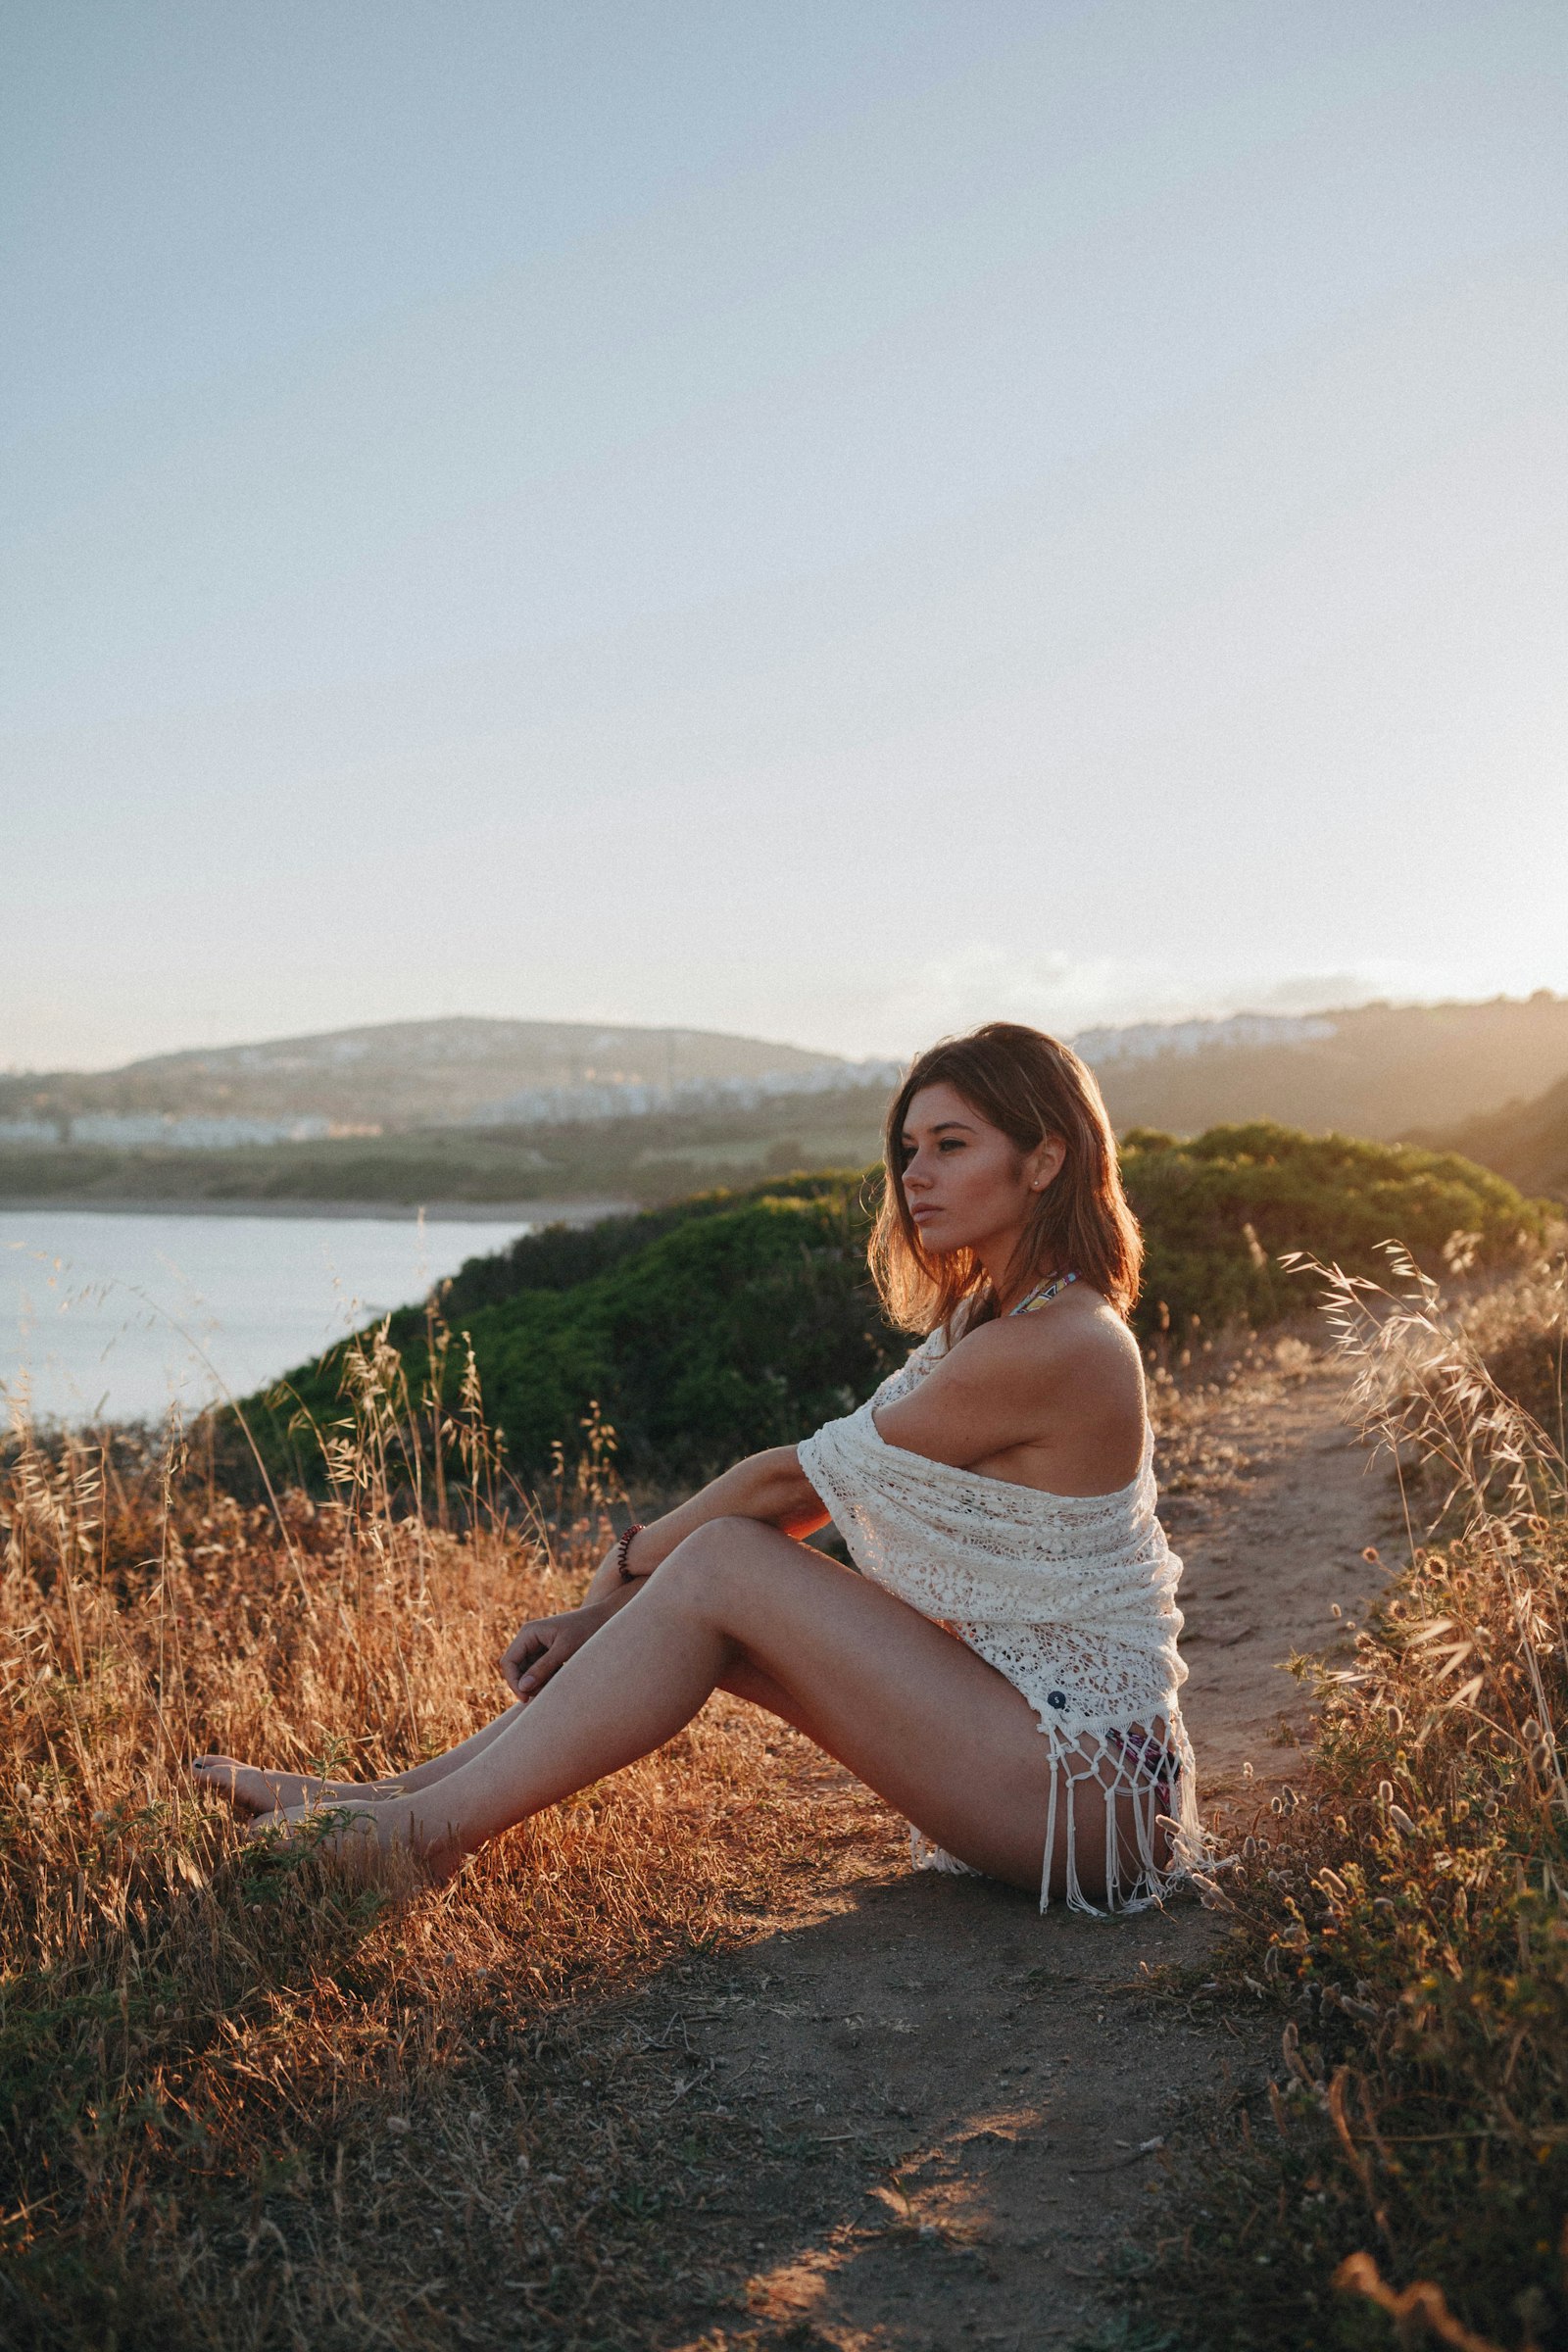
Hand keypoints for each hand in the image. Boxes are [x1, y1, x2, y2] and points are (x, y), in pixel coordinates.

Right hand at [499, 1596, 623, 1700]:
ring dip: (538, 1683)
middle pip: (516, 1669)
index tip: (526, 1699)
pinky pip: (538, 1672)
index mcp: (528, 1633)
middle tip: (547, 1692)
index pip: (509, 1662)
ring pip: (527, 1673)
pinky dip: (547, 1679)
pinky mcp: (546, 1653)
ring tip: (559, 1681)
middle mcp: (529, 1638)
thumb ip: (543, 1668)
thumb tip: (523, 1688)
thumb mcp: (565, 1650)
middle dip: (527, 1684)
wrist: (604, 1619)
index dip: (513, 1682)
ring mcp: (537, 1646)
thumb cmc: (586, 1630)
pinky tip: (562, 1676)